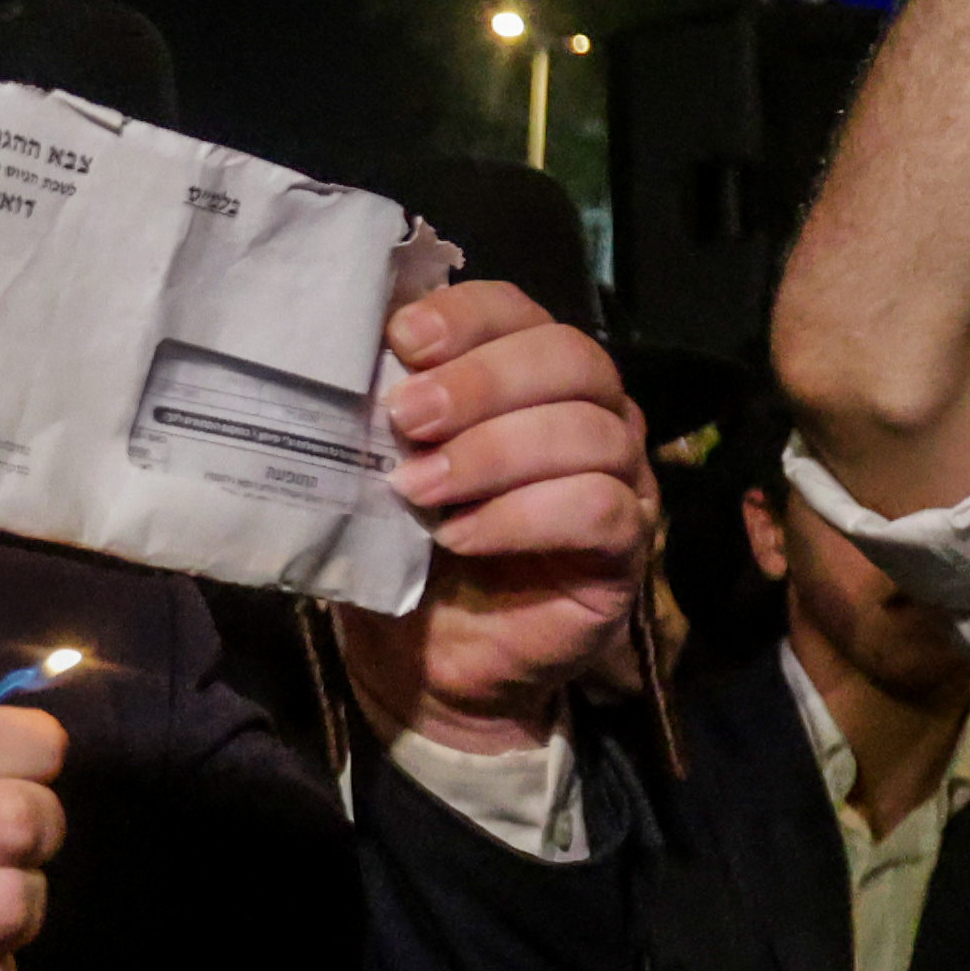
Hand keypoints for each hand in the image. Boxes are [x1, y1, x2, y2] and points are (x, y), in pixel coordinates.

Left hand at [337, 279, 654, 751]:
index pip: (522, 311)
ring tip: (419, 489)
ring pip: (589, 432)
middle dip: (481, 382)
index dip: (467, 316)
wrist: (426, 659)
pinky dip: (521, 517)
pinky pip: (598, 509)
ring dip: (493, 454)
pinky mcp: (626, 548)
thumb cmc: (406, 545)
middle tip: (406, 418)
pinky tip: (460, 536)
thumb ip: (381, 408)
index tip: (403, 340)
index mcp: (531, 374)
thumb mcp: (381, 466)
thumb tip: (342, 354)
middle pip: (571, 358)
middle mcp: (593, 412)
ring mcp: (622, 478)